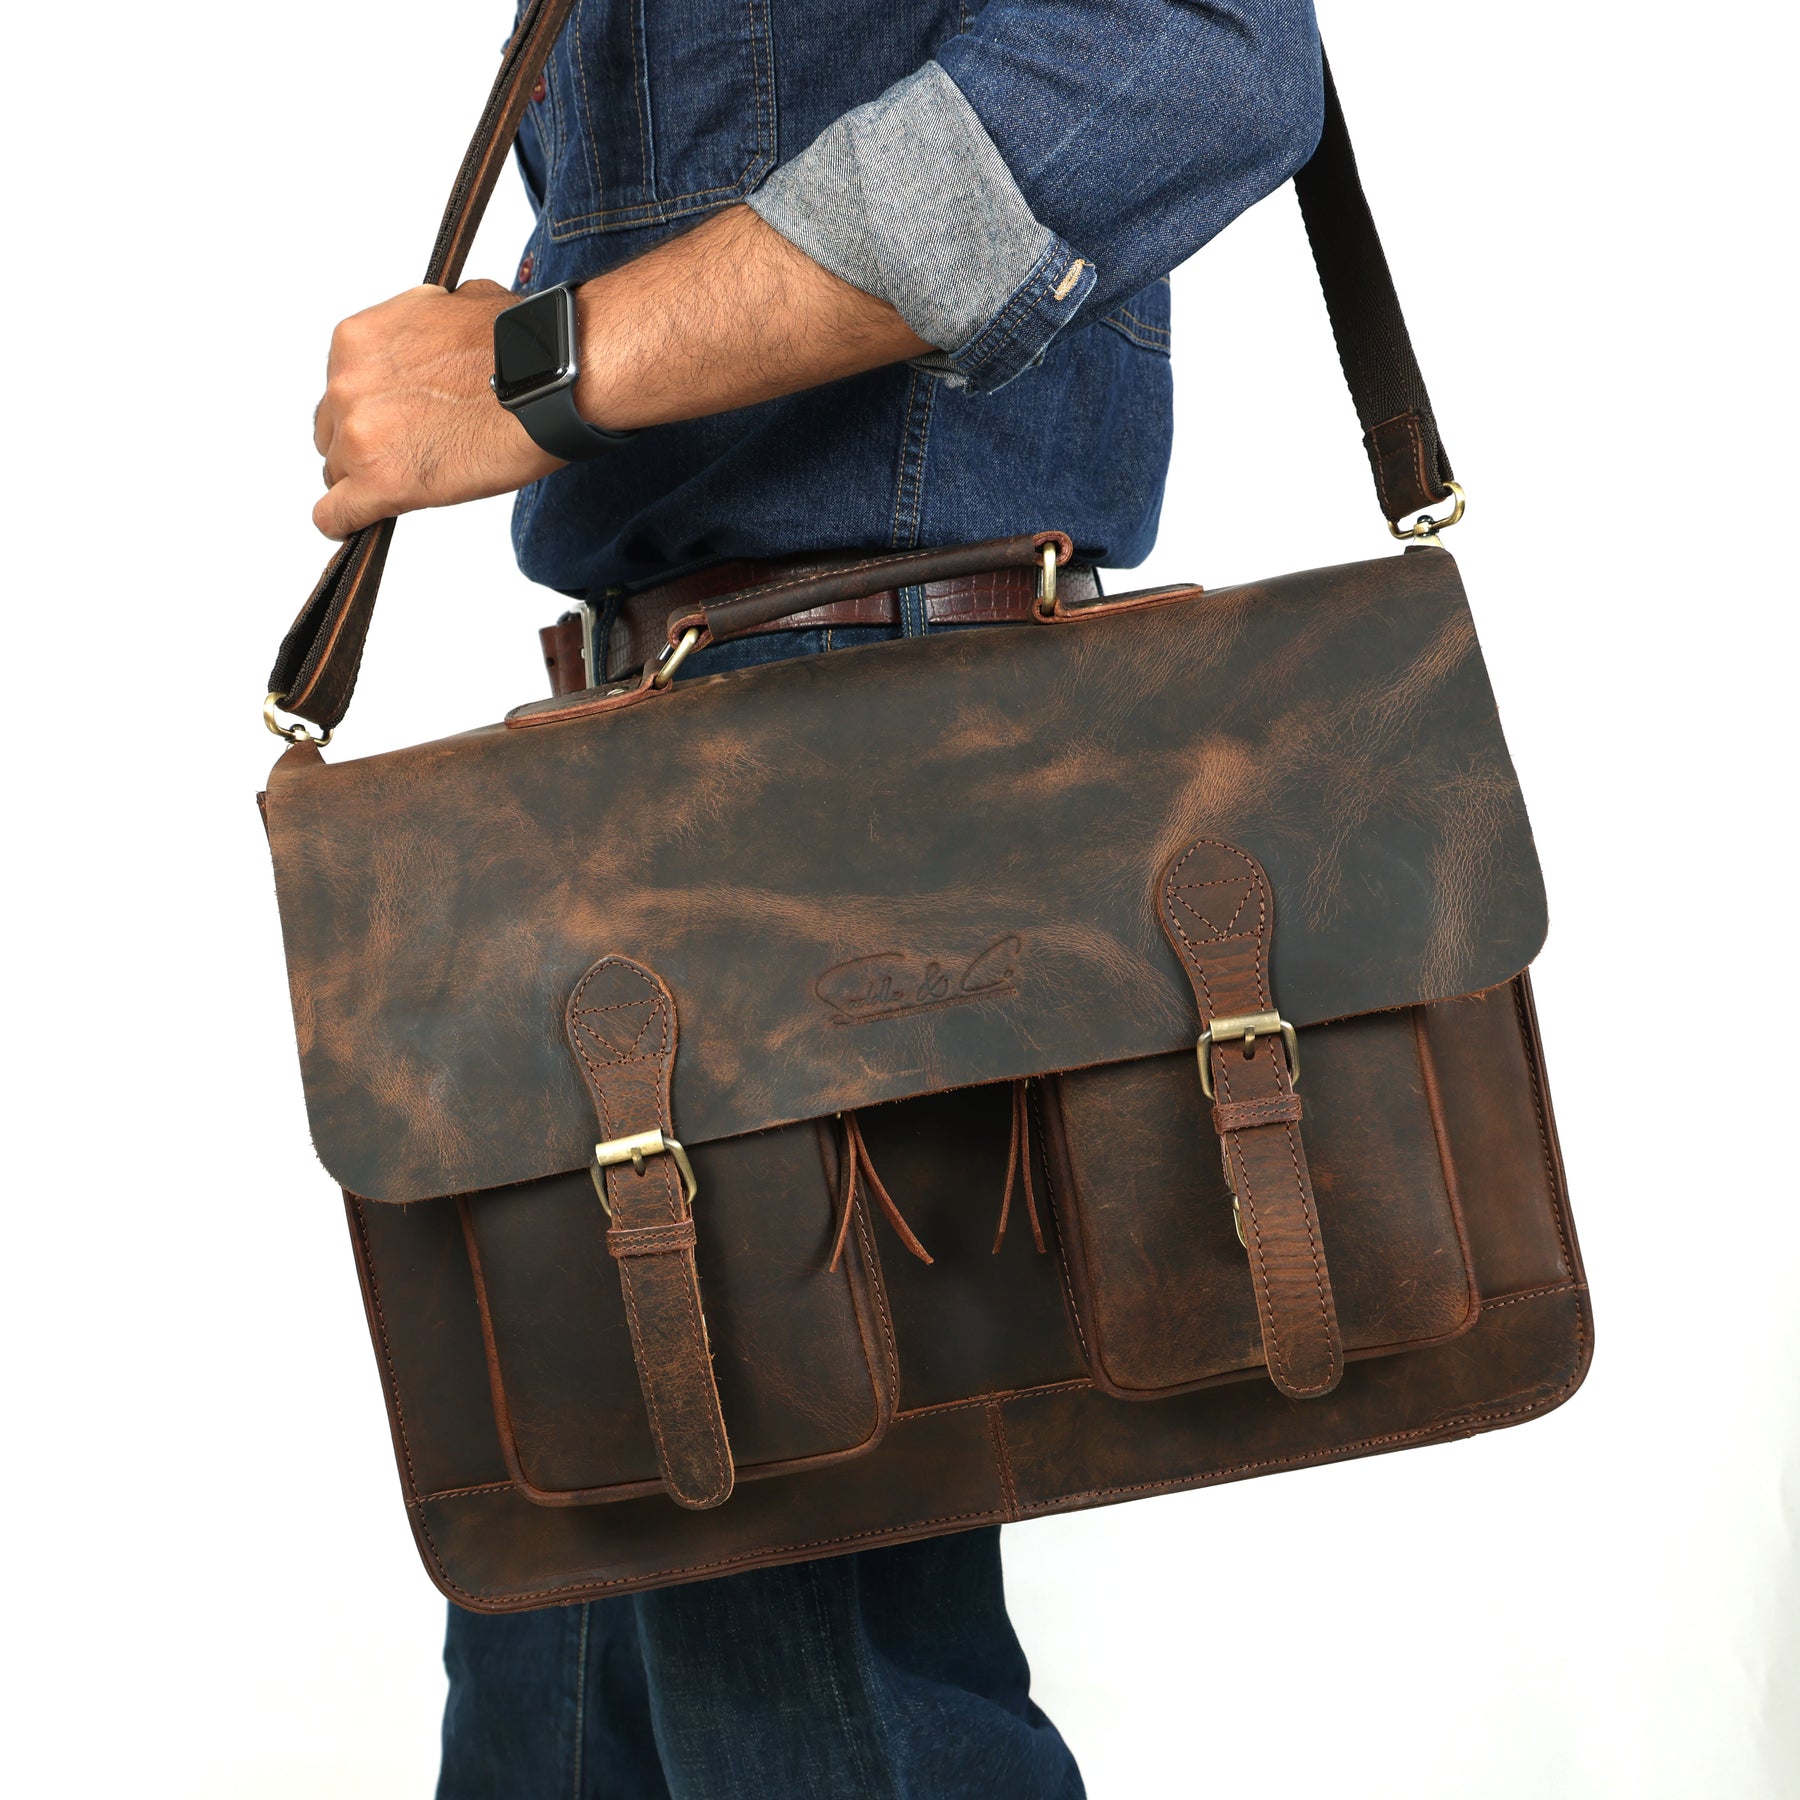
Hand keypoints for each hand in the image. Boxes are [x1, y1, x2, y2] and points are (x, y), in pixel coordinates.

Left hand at [311, 279, 560, 538]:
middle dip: (364, 443)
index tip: (394, 422)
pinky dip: (346, 522)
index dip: (370, 410)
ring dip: (367, 478)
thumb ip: (423, 328)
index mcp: (358, 341)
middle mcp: (347, 386)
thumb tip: (437, 340)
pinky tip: (358, 525)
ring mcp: (360, 436)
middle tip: (407, 451)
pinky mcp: (380, 483)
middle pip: (333, 431)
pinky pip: (337, 515)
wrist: (549, 380)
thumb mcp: (453, 304)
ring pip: (337, 473)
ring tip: (412, 481)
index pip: (340, 389)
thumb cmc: (517, 347)